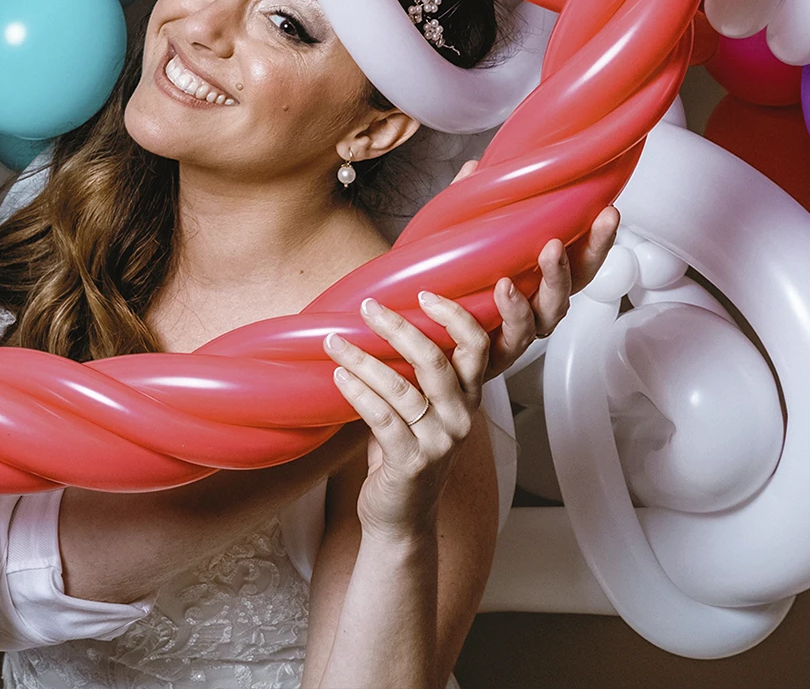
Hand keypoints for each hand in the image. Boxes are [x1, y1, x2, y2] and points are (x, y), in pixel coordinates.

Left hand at [324, 293, 488, 542]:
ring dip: (363, 359)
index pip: (476, 348)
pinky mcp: (411, 462)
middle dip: (399, 328)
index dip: (457, 317)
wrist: (401, 517)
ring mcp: (438, 442)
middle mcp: (460, 419)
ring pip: (401, 388)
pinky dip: (357, 392)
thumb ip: (414, 373)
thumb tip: (382, 321)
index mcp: (467, 398)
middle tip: (368, 307)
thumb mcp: (419, 409)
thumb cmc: (405, 453)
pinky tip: (338, 376)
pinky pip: (382, 418)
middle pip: (436, 361)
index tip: (426, 292)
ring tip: (333, 340)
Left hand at [447, 160, 619, 376]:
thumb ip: (467, 206)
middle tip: (556, 243)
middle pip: (569, 294)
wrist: (399, 335)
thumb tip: (476, 167)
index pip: (578, 263)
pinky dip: (503, 316)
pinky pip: (502, 342)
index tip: (608, 211)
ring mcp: (512, 339)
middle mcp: (531, 314)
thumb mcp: (452, 241)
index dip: (598, 242)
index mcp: (534, 285)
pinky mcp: (487, 360)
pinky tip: (498, 291)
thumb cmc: (436, 288)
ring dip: (536, 293)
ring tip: (519, 272)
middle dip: (571, 268)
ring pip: (540, 321)